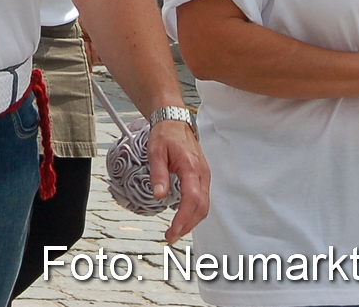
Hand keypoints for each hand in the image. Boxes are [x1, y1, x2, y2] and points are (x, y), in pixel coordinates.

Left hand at [147, 119, 208, 243]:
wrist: (174, 122)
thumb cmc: (165, 135)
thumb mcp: (155, 151)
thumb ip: (158, 174)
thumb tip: (159, 195)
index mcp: (190, 167)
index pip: (192, 199)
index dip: (183, 218)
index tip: (172, 231)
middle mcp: (202, 174)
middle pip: (201, 207)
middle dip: (187, 225)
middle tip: (170, 236)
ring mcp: (204, 176)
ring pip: (204, 206)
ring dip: (191, 221)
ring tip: (175, 231)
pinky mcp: (202, 178)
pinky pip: (202, 199)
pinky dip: (194, 212)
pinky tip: (183, 218)